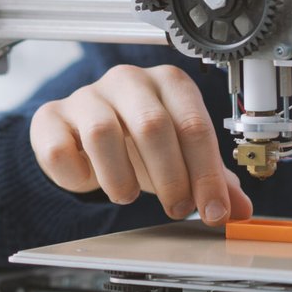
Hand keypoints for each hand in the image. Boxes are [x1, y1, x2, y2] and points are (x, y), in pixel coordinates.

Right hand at [30, 64, 252, 225]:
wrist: (83, 133)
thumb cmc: (136, 140)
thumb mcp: (180, 157)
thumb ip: (211, 179)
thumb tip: (240, 209)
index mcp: (168, 83)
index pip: (193, 125)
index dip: (206, 174)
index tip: (213, 210)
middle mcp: (128, 81)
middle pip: (152, 125)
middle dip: (170, 177)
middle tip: (176, 208)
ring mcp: (86, 96)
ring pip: (102, 133)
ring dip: (120, 178)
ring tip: (127, 196)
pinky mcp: (51, 117)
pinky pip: (60, 147)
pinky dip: (77, 174)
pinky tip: (88, 179)